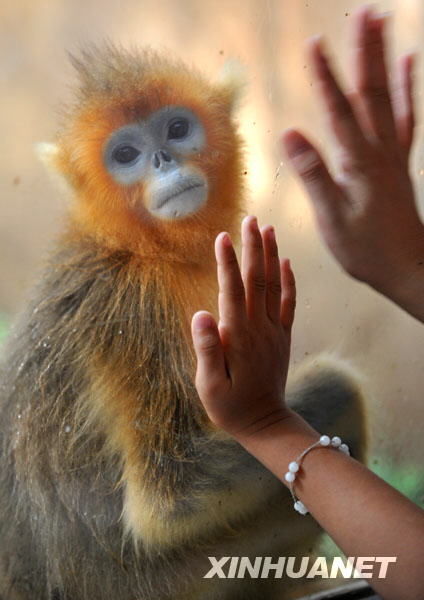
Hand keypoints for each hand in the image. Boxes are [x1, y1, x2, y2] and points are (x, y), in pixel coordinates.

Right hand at [191, 215, 295, 438]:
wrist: (266, 423)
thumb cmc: (230, 407)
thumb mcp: (209, 385)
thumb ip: (206, 349)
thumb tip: (200, 314)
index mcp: (239, 336)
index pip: (232, 290)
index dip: (227, 262)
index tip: (223, 237)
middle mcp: (260, 327)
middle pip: (257, 279)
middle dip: (253, 247)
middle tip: (250, 218)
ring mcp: (275, 330)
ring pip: (275, 286)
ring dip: (272, 255)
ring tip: (268, 228)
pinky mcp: (283, 336)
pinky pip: (289, 304)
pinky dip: (289, 281)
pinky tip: (286, 262)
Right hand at [282, 7, 423, 302]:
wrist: (408, 267)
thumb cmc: (366, 249)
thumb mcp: (332, 218)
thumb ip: (313, 174)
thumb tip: (290, 133)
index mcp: (358, 164)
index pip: (338, 112)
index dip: (325, 77)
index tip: (314, 44)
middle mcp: (380, 151)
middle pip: (371, 93)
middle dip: (365, 51)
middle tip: (364, 13)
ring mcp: (393, 154)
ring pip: (389, 98)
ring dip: (384, 60)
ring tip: (381, 24)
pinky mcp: (399, 163)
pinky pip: (406, 119)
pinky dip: (407, 89)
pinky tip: (407, 64)